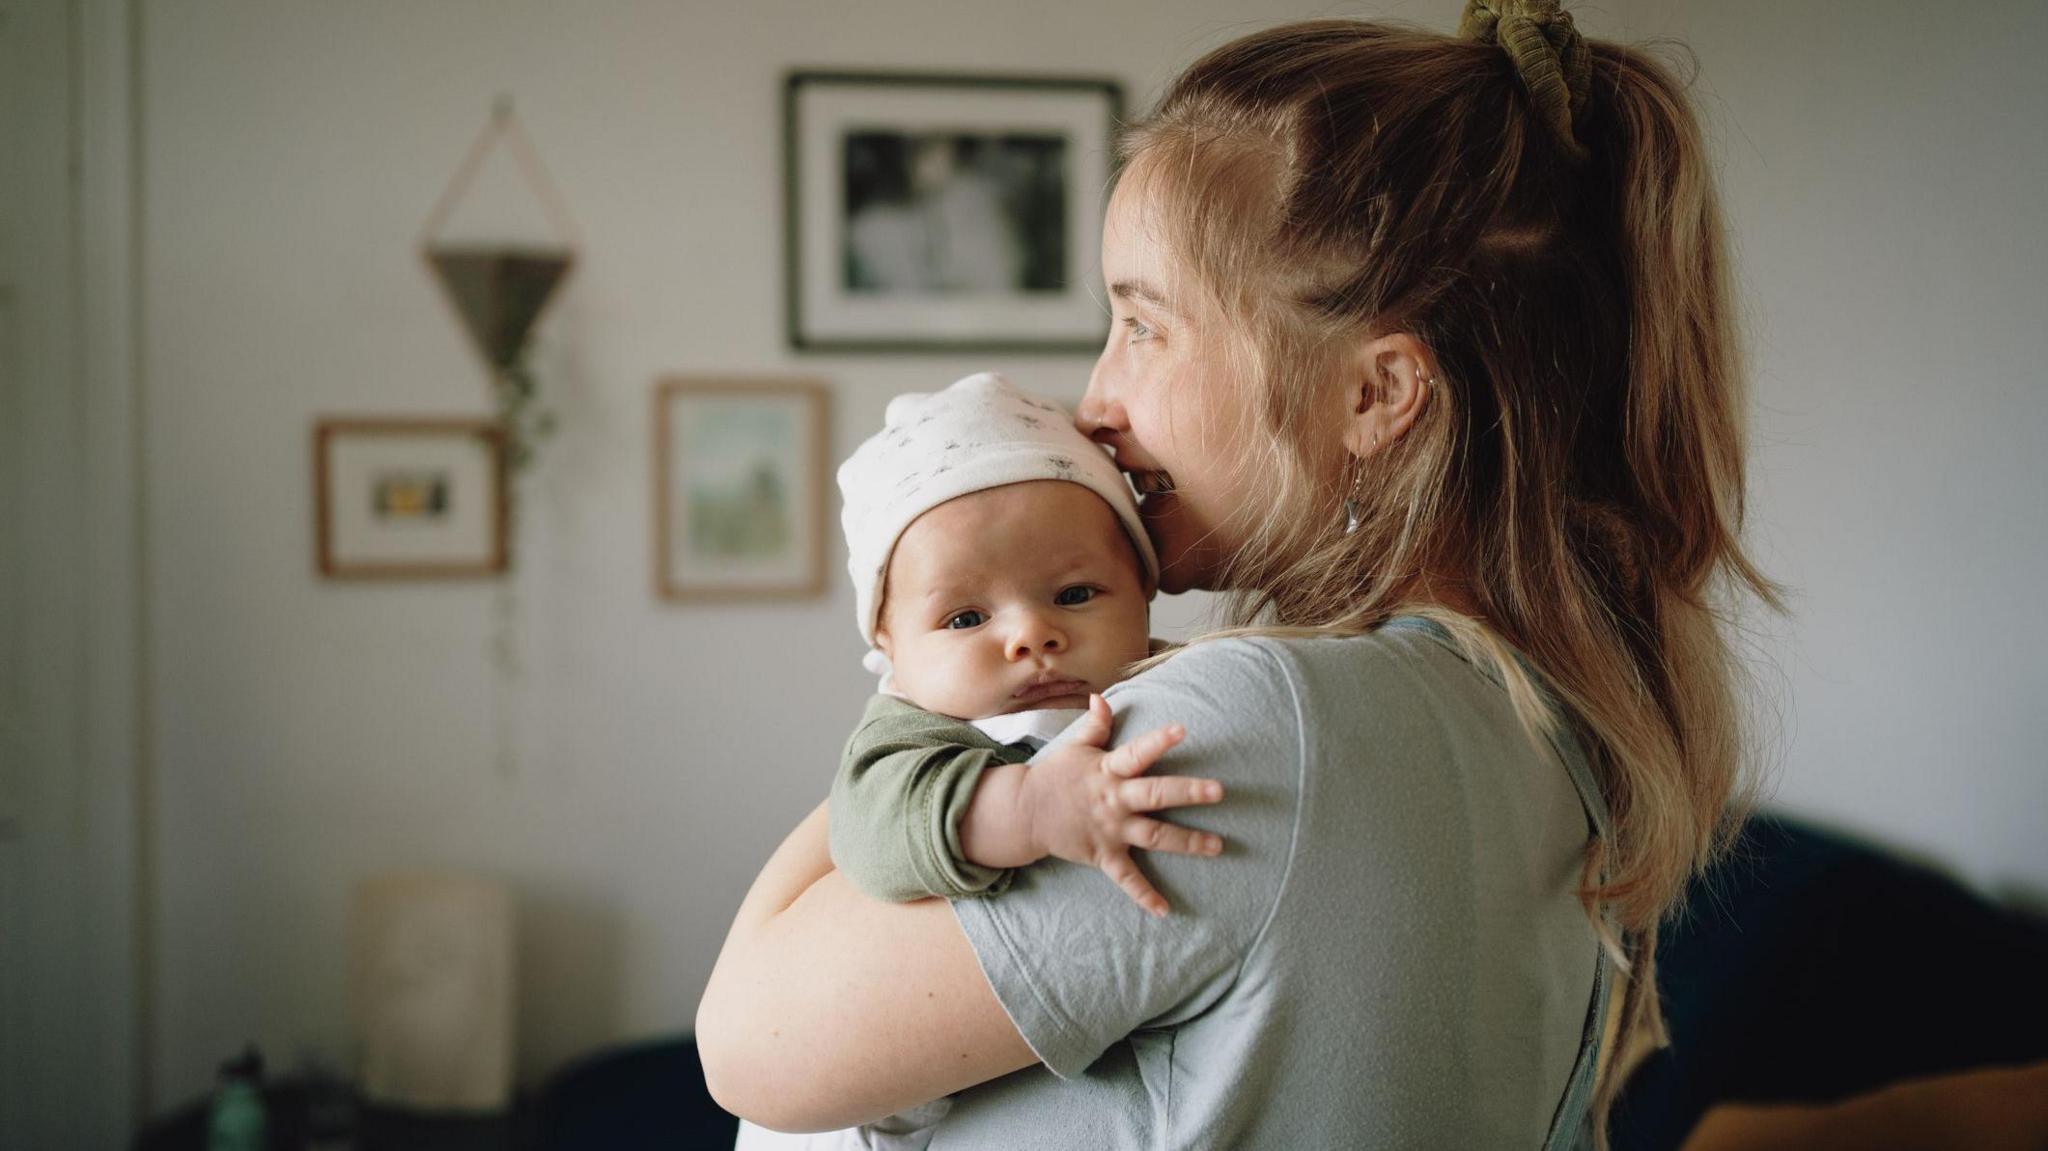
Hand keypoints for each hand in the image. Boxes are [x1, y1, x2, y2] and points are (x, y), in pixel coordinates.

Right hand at [1018, 693, 1223, 916]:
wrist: (1025, 812)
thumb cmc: (1056, 775)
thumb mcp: (1074, 746)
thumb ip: (1095, 725)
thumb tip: (1101, 699)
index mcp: (1108, 771)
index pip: (1136, 753)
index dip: (1158, 741)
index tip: (1182, 730)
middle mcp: (1113, 800)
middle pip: (1154, 794)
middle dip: (1187, 792)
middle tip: (1218, 790)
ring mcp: (1110, 830)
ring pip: (1153, 836)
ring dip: (1186, 842)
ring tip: (1216, 846)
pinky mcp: (1103, 855)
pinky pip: (1126, 879)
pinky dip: (1144, 895)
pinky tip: (1165, 910)